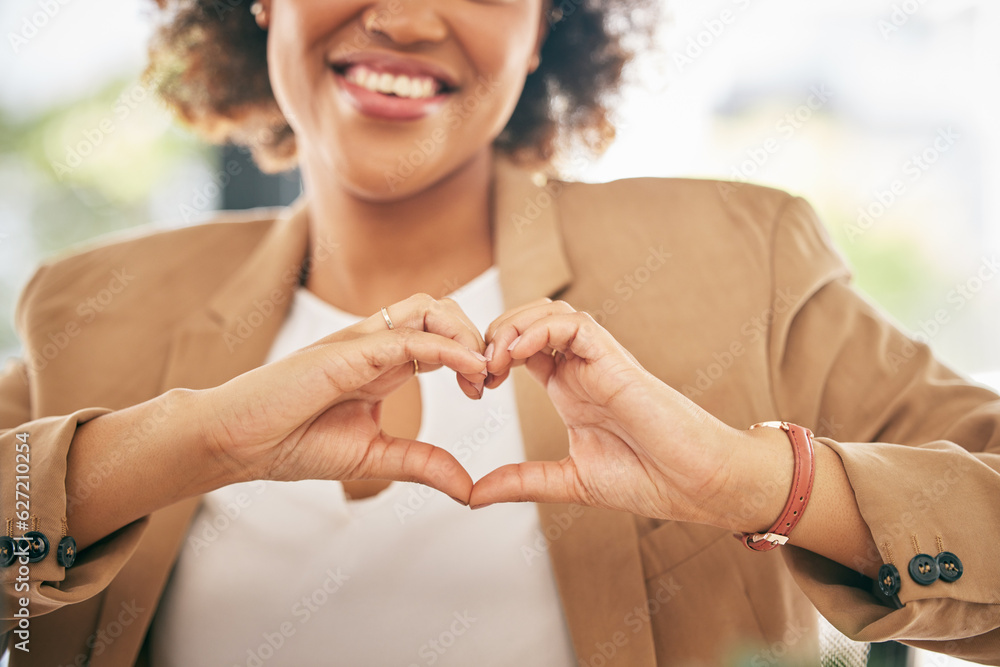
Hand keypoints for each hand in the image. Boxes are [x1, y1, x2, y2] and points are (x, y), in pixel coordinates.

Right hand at [202, 294, 487, 502]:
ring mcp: (359, 343)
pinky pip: (405, 337)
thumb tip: (468, 490)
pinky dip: (444, 348)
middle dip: (476, 335)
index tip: (486, 389)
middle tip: (491, 378)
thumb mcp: (373, 457)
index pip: (440, 335)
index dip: (471, 354)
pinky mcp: (346, 352)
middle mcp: (374, 345)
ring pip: (426, 308)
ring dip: (464, 333)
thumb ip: (422, 464)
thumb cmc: (293, 443)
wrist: (237, 443)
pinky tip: (468, 370)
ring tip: (481, 372)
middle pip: (440, 309)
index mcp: (382, 364)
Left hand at [469, 300, 747, 523]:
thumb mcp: (569, 482)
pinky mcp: (616, 360)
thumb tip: (472, 496)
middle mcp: (582, 368)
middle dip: (493, 335)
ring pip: (549, 311)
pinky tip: (518, 354)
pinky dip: (540, 329)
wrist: (699, 486)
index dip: (489, 356)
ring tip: (493, 362)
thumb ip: (522, 482)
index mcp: (569, 389)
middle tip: (476, 371)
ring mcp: (599, 361)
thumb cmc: (651, 479)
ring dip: (513, 326)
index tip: (473, 388)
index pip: (521, 348)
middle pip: (529, 320)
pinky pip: (574, 324)